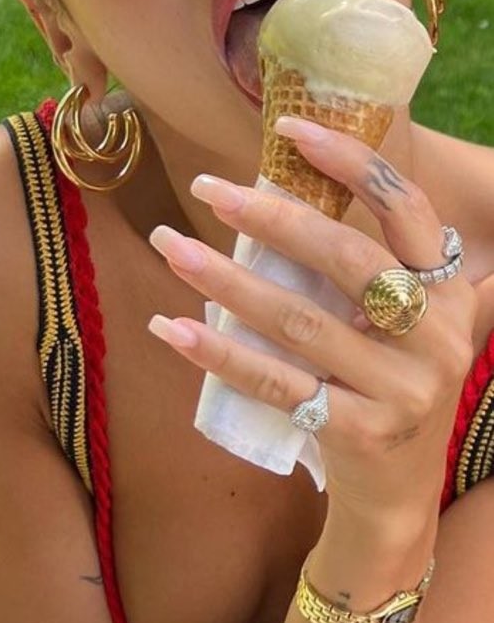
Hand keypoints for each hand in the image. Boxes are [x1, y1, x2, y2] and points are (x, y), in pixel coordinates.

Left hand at [148, 119, 475, 523]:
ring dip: (226, 280)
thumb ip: (381, 263)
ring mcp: (401, 390)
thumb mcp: (410, 321)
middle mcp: (436, 336)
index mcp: (449, 292)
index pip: (405, 207)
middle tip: (206, 187)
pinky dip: (218, 353)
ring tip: (172, 248)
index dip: (351, 161)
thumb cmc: (389, 383)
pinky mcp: (359, 434)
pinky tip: (172, 326)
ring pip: (299, 321)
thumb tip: (303, 180)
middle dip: (271, 217)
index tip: (288, 129)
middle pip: (347, 259)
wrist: (397, 493)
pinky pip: (275, 383)